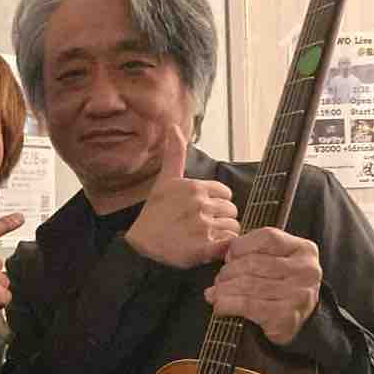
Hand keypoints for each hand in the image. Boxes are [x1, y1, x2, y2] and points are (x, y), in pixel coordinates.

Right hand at [124, 126, 239, 268]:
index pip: (225, 193)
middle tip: (201, 226)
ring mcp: (203, 226)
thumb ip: (174, 154)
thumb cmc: (154, 215)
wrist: (140, 247)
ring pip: (232, 228)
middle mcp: (200, 204)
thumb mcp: (164, 181)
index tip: (201, 211)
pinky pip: (229, 244)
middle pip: (231, 211)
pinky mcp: (206, 248)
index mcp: (195, 187)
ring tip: (203, 238)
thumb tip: (173, 125)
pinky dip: (223, 248)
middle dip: (220, 219)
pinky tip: (208, 248)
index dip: (216, 203)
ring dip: (222, 234)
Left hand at [204, 227, 321, 344]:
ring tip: (215, 293)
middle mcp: (305, 270)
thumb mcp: (278, 262)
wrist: (300, 322)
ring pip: (247, 284)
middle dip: (228, 271)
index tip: (229, 257)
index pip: (267, 237)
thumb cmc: (282, 288)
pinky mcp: (286, 316)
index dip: (241, 245)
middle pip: (253, 262)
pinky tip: (220, 306)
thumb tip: (227, 253)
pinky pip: (247, 304)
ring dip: (223, 289)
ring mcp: (298, 294)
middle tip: (218, 280)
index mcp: (304, 250)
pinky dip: (227, 304)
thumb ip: (257, 251)